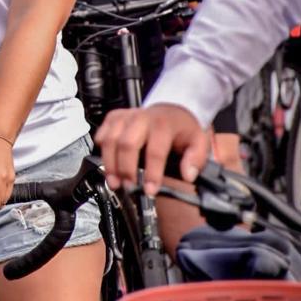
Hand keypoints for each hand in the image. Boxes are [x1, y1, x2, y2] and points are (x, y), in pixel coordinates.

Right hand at [94, 103, 209, 195]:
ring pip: (110, 140)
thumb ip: (196, 159)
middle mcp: (141, 117)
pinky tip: (109, 164)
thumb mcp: (198, 141)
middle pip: (126, 144)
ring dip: (110, 165)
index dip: (152, 173)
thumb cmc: (182, 129)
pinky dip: (102, 151)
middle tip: (129, 187)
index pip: (155, 150)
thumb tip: (188, 175)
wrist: (171, 110)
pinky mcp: (114, 117)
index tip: (150, 190)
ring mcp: (125, 116)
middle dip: (126, 169)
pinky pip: (102, 134)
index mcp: (163, 124)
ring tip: (115, 183)